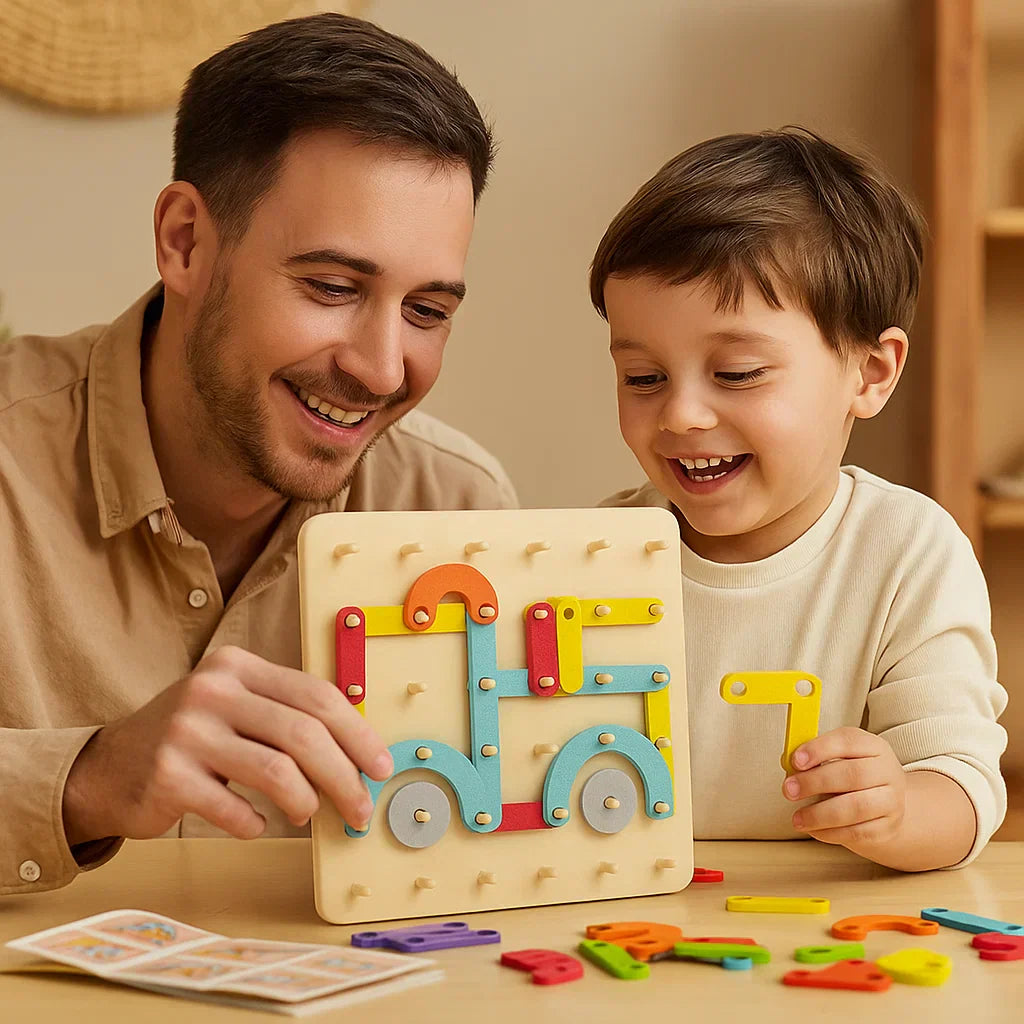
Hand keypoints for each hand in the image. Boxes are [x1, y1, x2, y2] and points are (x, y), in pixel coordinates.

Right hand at [62, 645, 392, 844]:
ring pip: (277, 771)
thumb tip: (359, 754)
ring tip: (307, 813)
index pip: (317, 696)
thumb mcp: (235, 707)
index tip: (380, 766)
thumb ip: (287, 716)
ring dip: (306, 801)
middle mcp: (212, 690)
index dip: (358, 734)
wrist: (106, 768)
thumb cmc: (191, 738)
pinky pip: (235, 809)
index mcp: (238, 667)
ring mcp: (187, 732)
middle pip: (304, 733)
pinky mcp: (168, 776)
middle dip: (344, 775)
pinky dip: (256, 823)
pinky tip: (256, 822)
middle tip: (360, 807)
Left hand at [782, 727, 906, 849]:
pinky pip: (857, 832)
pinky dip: (831, 832)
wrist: (887, 804)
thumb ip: (817, 758)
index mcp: (873, 747)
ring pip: (856, 807)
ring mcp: (891, 801)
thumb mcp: (840, 757)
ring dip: (820, 814)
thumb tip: (791, 765)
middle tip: (789, 790)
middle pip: (853, 774)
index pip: (848, 741)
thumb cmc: (856, 776)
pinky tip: (814, 829)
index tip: (795, 761)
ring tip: (798, 817)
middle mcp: (886, 772)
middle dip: (815, 782)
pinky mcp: (887, 828)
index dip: (819, 749)